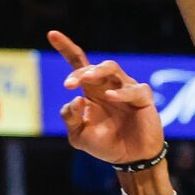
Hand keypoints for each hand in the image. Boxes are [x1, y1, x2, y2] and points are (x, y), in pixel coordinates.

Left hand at [50, 31, 165, 165]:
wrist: (130, 160)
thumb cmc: (105, 144)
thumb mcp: (78, 135)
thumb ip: (70, 118)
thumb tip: (76, 98)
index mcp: (91, 90)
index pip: (78, 63)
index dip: (66, 48)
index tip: (52, 34)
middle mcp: (108, 85)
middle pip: (94, 66)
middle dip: (80, 72)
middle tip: (69, 84)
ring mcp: (126, 89)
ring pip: (112, 69)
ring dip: (97, 71)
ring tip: (85, 80)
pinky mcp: (142, 98)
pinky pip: (132, 90)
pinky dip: (121, 93)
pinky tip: (111, 98)